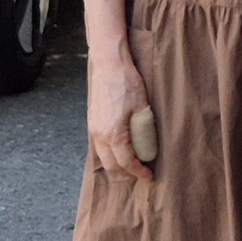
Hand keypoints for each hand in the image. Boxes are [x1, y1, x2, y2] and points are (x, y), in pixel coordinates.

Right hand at [87, 51, 153, 182]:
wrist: (108, 64)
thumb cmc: (127, 82)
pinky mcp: (91, 123)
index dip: (139, 172)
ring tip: (131, 164)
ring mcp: (93, 129)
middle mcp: (99, 135)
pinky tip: (120, 151)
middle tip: (141, 173)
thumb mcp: (142, 107)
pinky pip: (99, 147)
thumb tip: (149, 145)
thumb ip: (144, 129)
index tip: (149, 176)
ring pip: (103, 157)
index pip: (126, 162)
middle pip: (111, 166)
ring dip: (116, 165)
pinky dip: (109, 154)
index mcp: (113, 133)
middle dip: (126, 174)